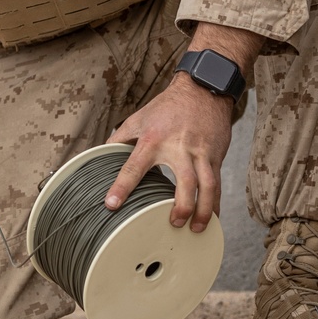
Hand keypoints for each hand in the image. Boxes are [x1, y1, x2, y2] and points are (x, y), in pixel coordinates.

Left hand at [105, 74, 233, 232]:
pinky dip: (215, 204)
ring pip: (207, 186)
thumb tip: (101, 155)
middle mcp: (179, 148)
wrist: (204, 90)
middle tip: (173, 223)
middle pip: (184, 182)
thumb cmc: (168, 106)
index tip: (112, 205)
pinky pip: (217, 184)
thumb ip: (119, 138)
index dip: (122, 186)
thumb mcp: (138, 118)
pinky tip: (212, 218)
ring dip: (203, 211)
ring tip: (196, 229)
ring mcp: (201, 153)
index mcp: (154, 139)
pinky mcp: (215, 156)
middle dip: (181, 206)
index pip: (134, 166)